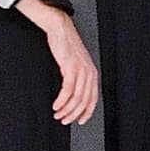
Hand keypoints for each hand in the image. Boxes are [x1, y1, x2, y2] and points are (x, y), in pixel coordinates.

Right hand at [22, 0, 99, 126]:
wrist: (60, 29)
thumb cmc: (65, 46)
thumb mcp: (75, 64)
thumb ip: (77, 77)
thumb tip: (73, 94)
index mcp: (92, 73)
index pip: (93, 99)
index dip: (86, 112)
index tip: (79, 121)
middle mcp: (90, 73)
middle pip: (85, 101)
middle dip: (74, 114)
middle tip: (64, 120)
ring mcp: (81, 70)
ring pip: (76, 97)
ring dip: (66, 109)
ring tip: (57, 114)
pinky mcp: (70, 67)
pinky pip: (68, 89)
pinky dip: (62, 100)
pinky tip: (56, 105)